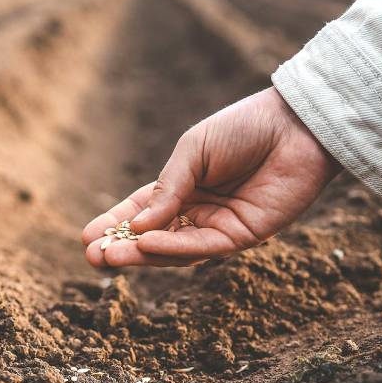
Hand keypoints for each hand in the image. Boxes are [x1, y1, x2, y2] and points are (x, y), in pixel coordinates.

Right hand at [82, 88, 340, 266]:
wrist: (295, 125)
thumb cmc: (244, 128)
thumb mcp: (194, 151)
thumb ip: (168, 187)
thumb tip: (137, 226)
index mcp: (182, 187)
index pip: (142, 214)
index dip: (114, 226)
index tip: (86, 238)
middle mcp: (197, 212)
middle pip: (154, 238)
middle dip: (122, 248)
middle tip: (92, 257)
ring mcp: (219, 227)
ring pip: (174, 249)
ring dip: (142, 253)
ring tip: (111, 254)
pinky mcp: (243, 237)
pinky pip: (203, 248)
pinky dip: (173, 248)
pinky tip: (146, 244)